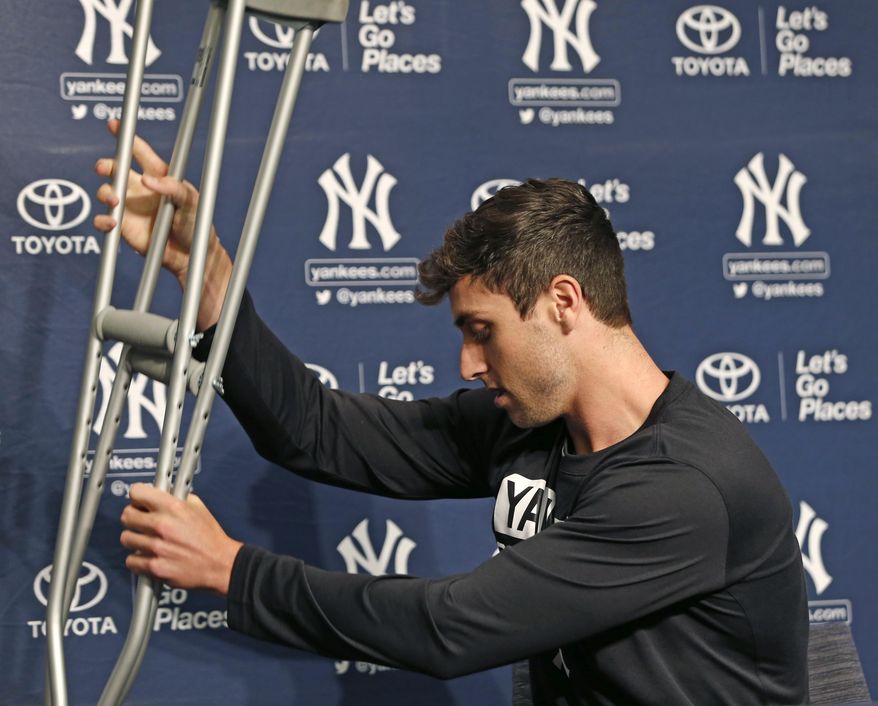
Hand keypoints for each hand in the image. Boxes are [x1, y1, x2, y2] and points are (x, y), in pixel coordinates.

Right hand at [94, 120, 231, 329]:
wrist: (191, 254)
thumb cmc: (195, 223)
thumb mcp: (191, 201)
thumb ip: (173, 187)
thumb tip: (147, 180)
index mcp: (157, 176)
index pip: (139, 152)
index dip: (125, 137)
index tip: (114, 124)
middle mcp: (139, 188)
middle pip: (114, 168)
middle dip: (106, 164)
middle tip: (106, 167)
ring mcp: (129, 207)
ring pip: (105, 191)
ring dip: (105, 193)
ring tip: (116, 201)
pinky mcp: (123, 227)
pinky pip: (103, 220)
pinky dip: (102, 220)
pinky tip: (112, 222)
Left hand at [120, 483, 242, 595]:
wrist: (218, 564)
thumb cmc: (210, 538)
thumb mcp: (198, 508)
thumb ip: (177, 499)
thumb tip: (160, 494)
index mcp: (173, 508)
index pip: (137, 492)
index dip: (137, 496)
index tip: (139, 501)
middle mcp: (162, 525)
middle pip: (126, 515)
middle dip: (133, 517)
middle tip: (141, 522)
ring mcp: (156, 547)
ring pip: (126, 538)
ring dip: (135, 539)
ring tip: (147, 541)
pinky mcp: (154, 567)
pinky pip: (131, 560)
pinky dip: (137, 559)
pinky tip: (149, 556)